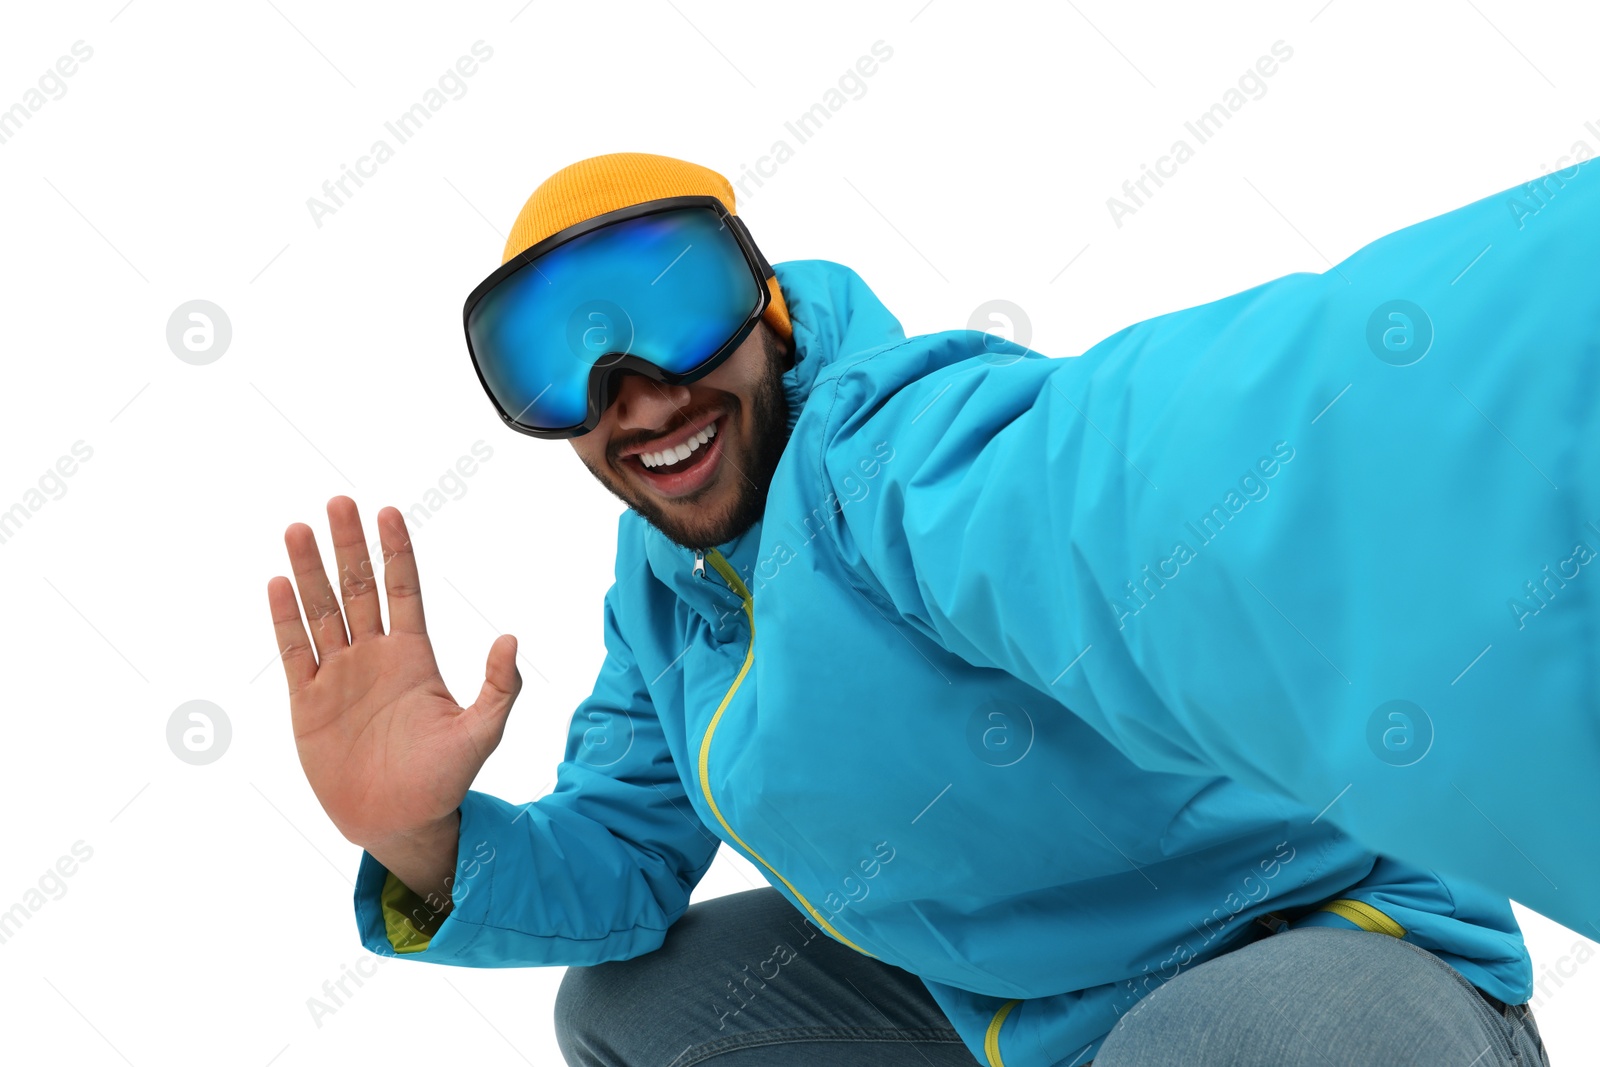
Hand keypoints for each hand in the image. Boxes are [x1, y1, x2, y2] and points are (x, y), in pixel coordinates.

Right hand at [267, 497, 520, 852]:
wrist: (401, 823)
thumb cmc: (445, 780)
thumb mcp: (481, 733)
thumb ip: (499, 688)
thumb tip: (510, 638)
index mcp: (414, 656)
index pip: (403, 589)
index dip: (395, 551)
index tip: (388, 511)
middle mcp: (374, 656)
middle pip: (357, 588)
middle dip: (348, 546)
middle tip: (338, 501)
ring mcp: (339, 676)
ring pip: (322, 611)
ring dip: (310, 571)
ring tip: (298, 529)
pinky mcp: (309, 702)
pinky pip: (296, 651)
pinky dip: (286, 619)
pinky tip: (278, 584)